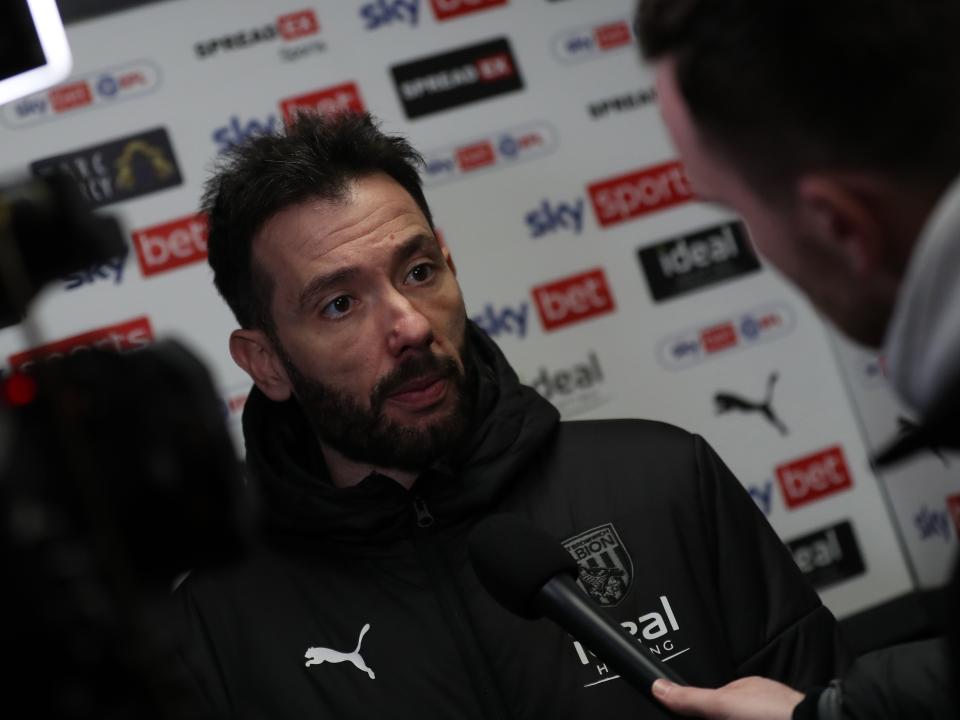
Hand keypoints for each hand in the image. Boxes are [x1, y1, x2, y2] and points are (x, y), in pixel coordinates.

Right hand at [652, 676, 804, 719]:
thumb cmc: (775, 713)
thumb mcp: (723, 705)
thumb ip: (692, 699)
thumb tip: (658, 686)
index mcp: (745, 690)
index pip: (715, 701)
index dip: (703, 714)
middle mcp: (761, 705)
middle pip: (730, 714)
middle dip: (719, 718)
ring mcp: (771, 718)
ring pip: (745, 718)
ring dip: (735, 719)